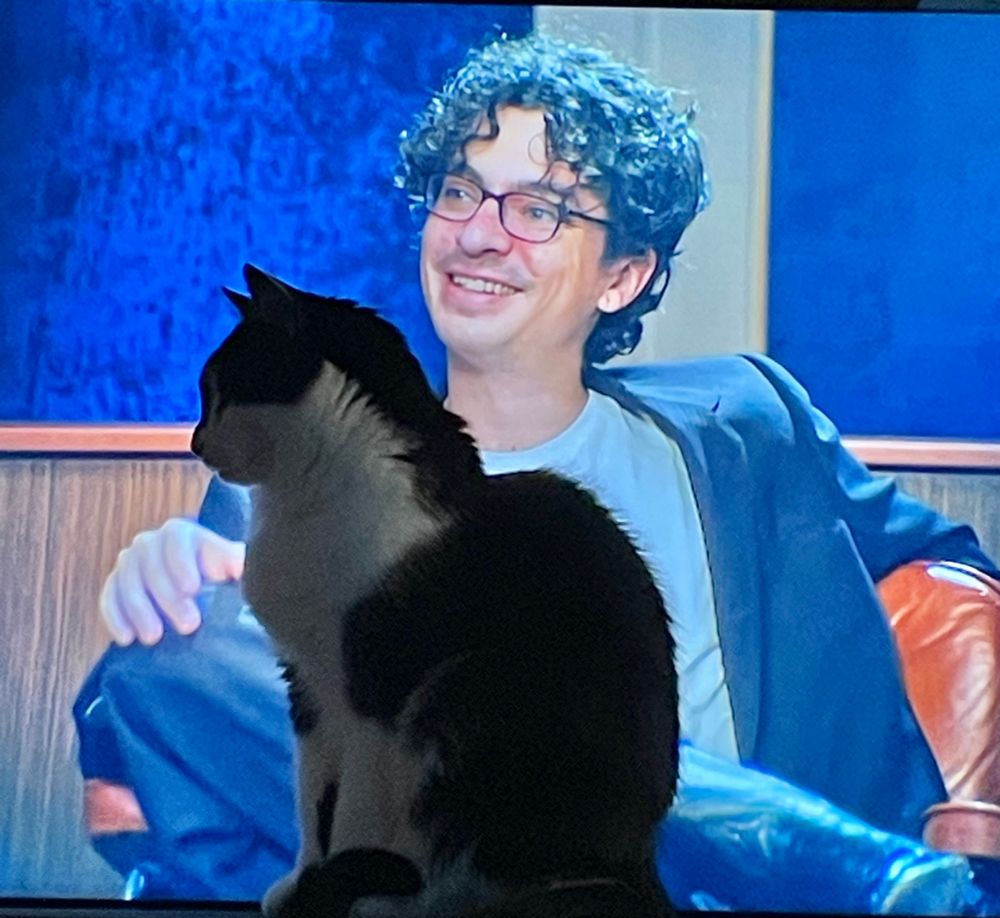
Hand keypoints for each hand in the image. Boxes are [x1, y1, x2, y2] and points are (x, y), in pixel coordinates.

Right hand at [100, 517, 245, 645]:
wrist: (198, 592)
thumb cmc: (220, 576)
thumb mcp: (233, 567)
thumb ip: (238, 563)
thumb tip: (243, 566)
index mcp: (180, 533)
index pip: (175, 540)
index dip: (182, 562)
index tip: (193, 588)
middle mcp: (150, 543)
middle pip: (151, 565)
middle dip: (168, 598)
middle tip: (188, 626)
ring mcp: (128, 563)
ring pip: (127, 582)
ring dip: (139, 611)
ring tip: (155, 638)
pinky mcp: (115, 586)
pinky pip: (108, 598)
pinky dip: (115, 618)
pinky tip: (126, 639)